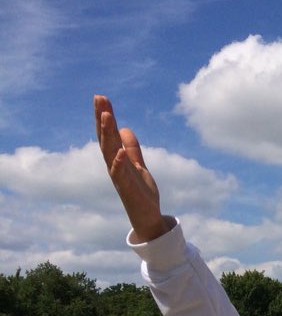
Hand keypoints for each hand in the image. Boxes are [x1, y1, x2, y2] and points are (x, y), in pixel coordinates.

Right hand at [94, 95, 171, 241]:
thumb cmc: (141, 193)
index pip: (108, 134)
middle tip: (99, 98)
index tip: (101, 98)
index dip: (104, 116)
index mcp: (117, 160)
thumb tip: (125, 129)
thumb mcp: (139, 166)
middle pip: (106, 139)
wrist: (148, 218)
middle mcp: (114, 166)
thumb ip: (132, 149)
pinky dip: (119, 163)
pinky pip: (121, 175)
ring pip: (110, 153)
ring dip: (107, 135)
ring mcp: (119, 178)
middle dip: (102, 119)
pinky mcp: (127, 190)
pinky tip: (120, 151)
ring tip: (106, 116)